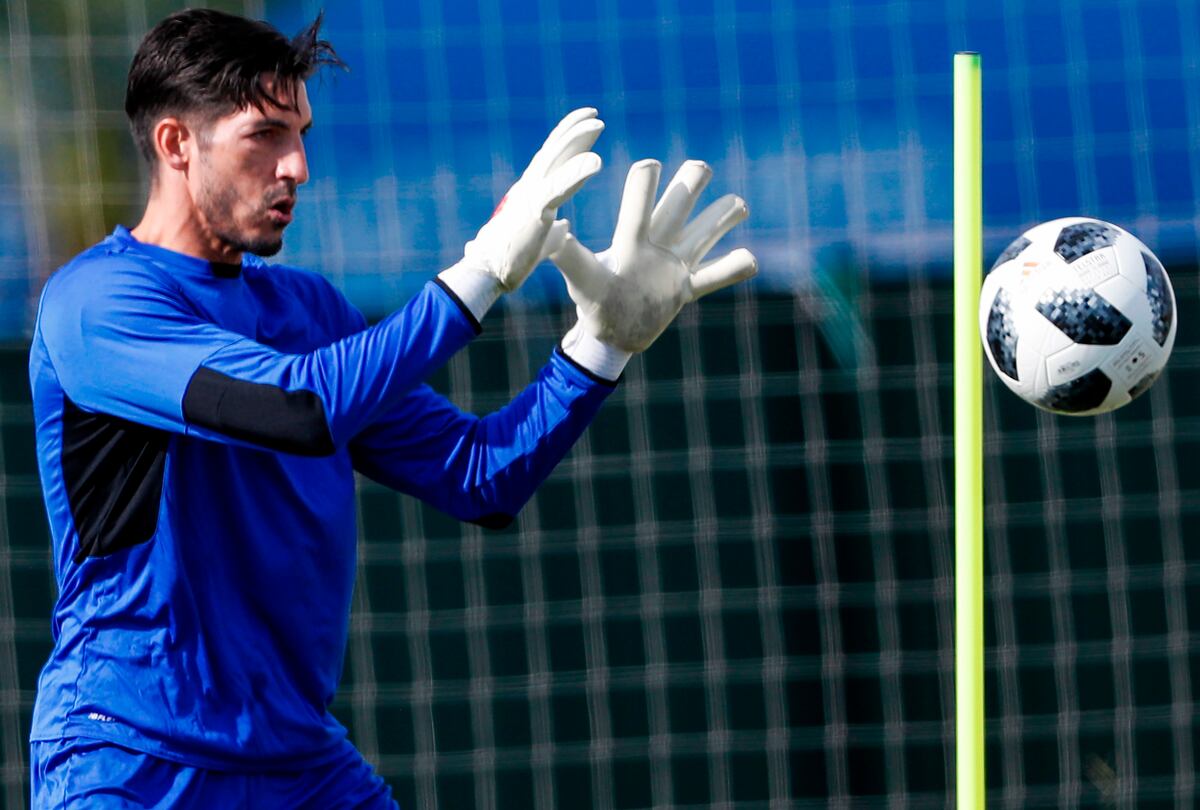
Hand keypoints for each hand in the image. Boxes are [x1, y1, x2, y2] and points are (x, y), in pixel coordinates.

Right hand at [463, 108, 603, 291]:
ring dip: (577, 139)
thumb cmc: (509, 260)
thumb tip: (565, 225)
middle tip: (596, 115)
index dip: (571, 142)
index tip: (589, 126)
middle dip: (575, 131)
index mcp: (532, 194)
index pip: (555, 162)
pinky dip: (577, 171)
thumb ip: (554, 230)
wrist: (487, 273)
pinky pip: (558, 186)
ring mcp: (530, 196)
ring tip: (599, 124)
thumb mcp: (539, 240)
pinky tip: (595, 160)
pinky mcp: (533, 210)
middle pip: (555, 151)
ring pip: (555, 159)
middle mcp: (529, 188)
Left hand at [550, 159, 755, 353]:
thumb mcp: (581, 278)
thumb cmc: (592, 301)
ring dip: (722, 216)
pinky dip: (734, 267)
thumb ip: (569, 255)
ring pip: (705, 231)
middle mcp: (657, 244)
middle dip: (692, 182)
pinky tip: (752, 259)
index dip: (646, 181)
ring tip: (739, 203)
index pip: (642, 202)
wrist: (608, 334)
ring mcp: (675, 265)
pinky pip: (716, 276)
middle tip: (700, 168)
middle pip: (680, 202)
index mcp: (632, 239)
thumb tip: (555, 230)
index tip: (649, 165)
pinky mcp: (686, 289)